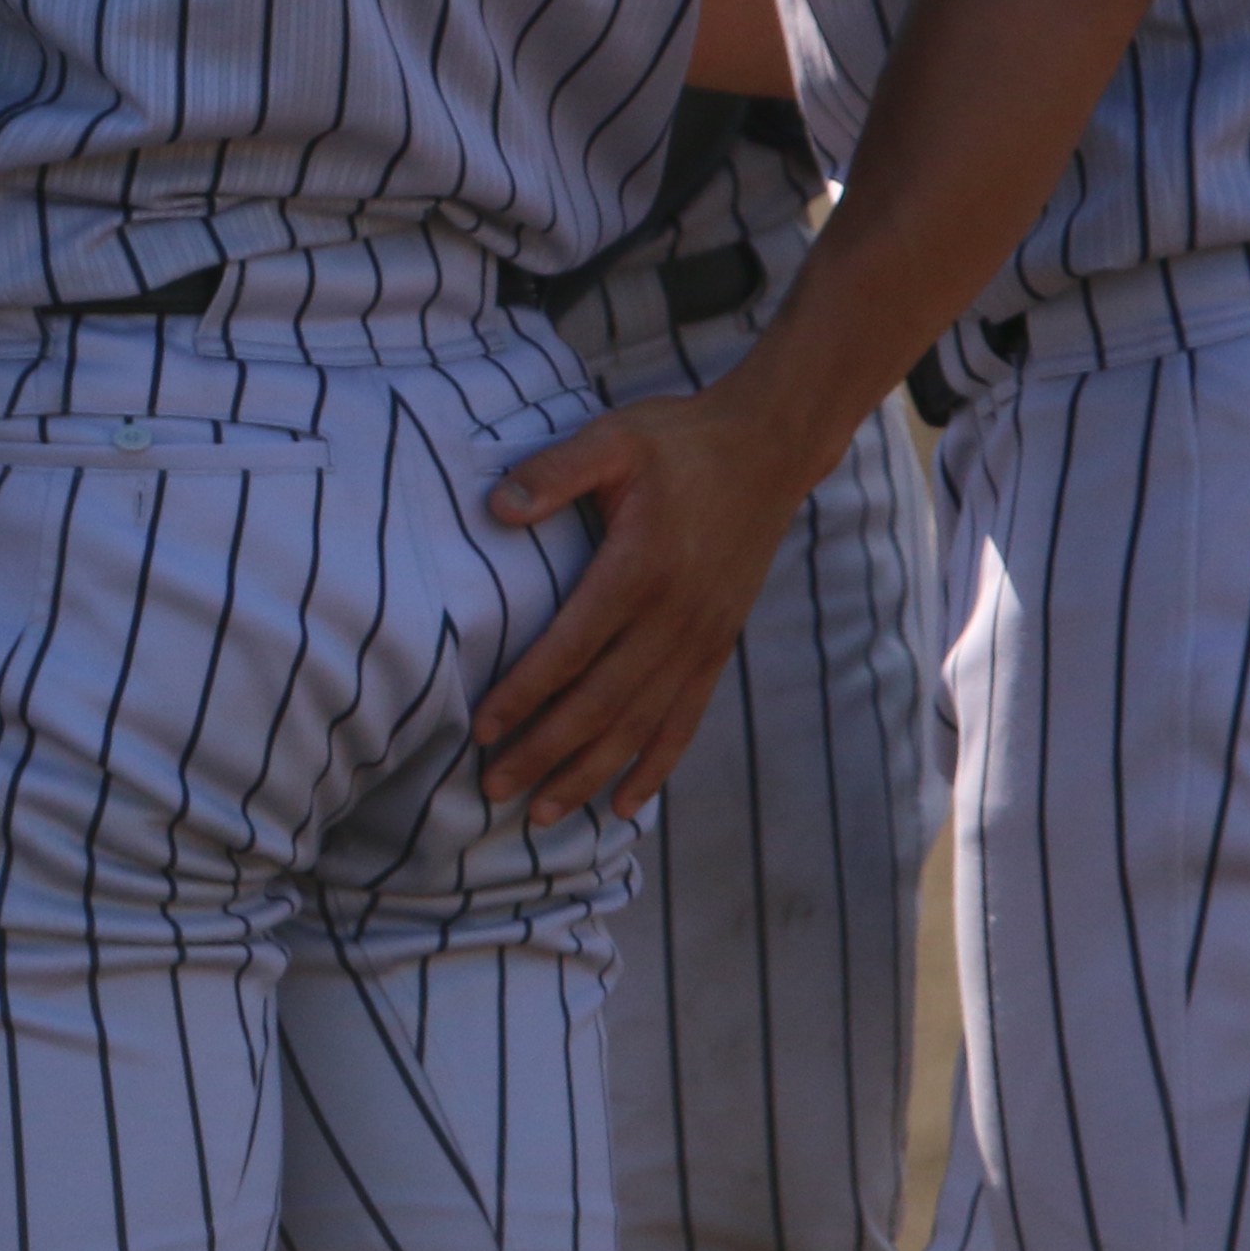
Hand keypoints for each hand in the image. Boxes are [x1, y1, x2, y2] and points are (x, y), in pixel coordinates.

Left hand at [468, 374, 830, 816]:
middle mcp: (675, 617)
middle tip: (492, 786)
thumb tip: (496, 506)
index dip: (524, 693)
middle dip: (545, 751)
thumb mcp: (613, 438)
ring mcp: (702, 638)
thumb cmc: (679, 442)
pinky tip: (627, 805)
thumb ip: (555, 471)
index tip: (481, 726)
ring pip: (641, 724)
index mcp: (641, 569)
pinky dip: (656, 766)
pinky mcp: (719, 645)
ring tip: (542, 812)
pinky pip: (686, 719)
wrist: (768, 450)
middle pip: (602, 703)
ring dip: (590, 772)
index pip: (571, 648)